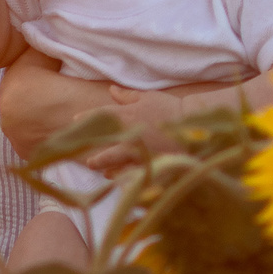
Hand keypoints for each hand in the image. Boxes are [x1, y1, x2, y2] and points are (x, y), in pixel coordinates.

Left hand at [86, 82, 218, 173]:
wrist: (198, 125)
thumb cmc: (171, 109)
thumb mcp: (149, 97)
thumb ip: (128, 96)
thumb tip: (111, 90)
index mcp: (127, 115)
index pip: (101, 116)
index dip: (86, 119)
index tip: (75, 121)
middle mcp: (131, 135)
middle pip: (106, 146)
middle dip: (96, 154)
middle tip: (89, 161)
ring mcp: (141, 152)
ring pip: (119, 164)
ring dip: (110, 168)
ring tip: (103, 172)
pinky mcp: (152, 165)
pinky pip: (135, 174)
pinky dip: (128, 178)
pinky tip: (123, 182)